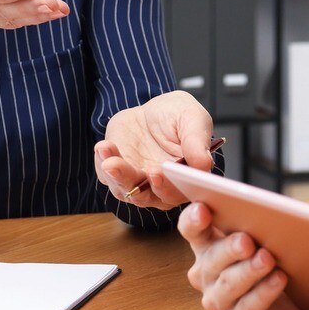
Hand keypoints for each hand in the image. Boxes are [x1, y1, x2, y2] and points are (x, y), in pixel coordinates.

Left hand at [95, 91, 216, 207]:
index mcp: (187, 179)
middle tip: (131, 169)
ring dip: (117, 175)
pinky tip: (104, 147)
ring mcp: (138, 184)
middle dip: (139, 185)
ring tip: (109, 157)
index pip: (180, 192)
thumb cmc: (176, 118)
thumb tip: (204, 164)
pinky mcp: (117, 176)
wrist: (150, 113)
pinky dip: (104, 162)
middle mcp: (163, 188)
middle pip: (150, 196)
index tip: (158, 174)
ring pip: (126, 190)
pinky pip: (108, 175)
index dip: (169, 187)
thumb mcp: (192, 118)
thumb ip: (197, 141)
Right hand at [179, 202, 308, 309]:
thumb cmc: (277, 259)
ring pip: (228, 284)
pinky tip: (279, 279)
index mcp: (208, 246)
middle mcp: (206, 274)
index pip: (192, 229)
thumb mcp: (267, 236)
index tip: (203, 210)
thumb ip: (258, 221)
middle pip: (211, 258)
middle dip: (229, 249)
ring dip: (248, 271)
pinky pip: (247, 307)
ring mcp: (218, 300)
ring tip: (267, 259)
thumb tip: (267, 209)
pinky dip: (263, 292)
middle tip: (247, 241)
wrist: (299, 298)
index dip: (193, 220)